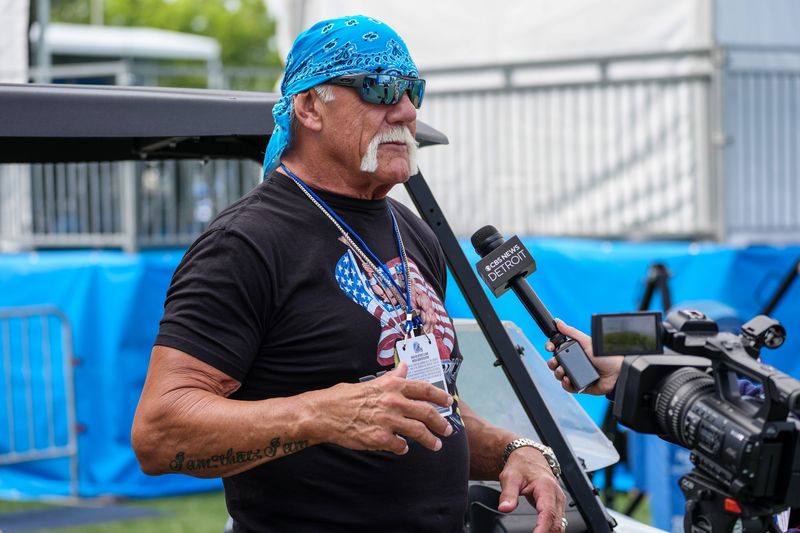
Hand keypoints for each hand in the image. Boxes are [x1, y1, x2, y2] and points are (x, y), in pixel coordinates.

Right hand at [308, 362, 453, 453]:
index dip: (440, 395)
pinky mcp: (380, 438)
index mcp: (393, 386)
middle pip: (427, 412)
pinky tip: (403, 448)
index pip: (424, 389)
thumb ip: (392, 378)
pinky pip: (400, 445)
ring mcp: (388, 421)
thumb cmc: (346, 397)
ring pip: (418, 432)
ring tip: (435, 445)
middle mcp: (394, 401)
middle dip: (441, 423)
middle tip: (447, 429)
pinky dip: (403, 447)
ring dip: (430, 439)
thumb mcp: (372, 382)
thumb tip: (404, 367)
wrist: (326, 413)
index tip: (448, 401)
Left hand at [498, 446, 565, 532]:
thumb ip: (508, 494)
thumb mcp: (510, 477)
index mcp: (546, 487)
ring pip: (559, 524)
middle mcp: (556, 495)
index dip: (543, 528)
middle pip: (556, 522)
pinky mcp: (556, 505)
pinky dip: (550, 530)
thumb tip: (504, 508)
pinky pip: (557, 522)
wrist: (529, 457)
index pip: (548, 513)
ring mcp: (558, 501)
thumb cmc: (521, 466)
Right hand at [545, 319, 622, 395]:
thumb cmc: (605, 356)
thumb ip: (571, 331)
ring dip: (558, 373)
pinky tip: (567, 379)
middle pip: (555, 363)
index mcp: (574, 351)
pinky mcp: (579, 385)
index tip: (549, 347)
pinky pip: (567, 386)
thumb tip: (558, 322)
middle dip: (551, 362)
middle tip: (555, 362)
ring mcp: (576, 374)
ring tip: (563, 371)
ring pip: (559, 374)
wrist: (616, 373)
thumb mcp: (586, 341)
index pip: (557, 349)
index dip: (550, 348)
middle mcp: (574, 363)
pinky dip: (565, 383)